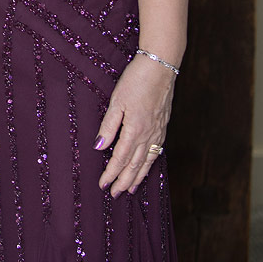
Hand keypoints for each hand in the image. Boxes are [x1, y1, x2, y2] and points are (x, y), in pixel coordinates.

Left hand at [94, 53, 175, 196]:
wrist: (160, 67)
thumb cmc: (136, 81)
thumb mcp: (117, 101)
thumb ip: (109, 126)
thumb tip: (99, 147)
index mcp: (135, 130)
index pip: (121, 158)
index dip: (111, 173)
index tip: (103, 184)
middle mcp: (148, 135)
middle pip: (135, 165)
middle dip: (124, 181)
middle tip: (115, 194)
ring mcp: (158, 131)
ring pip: (147, 160)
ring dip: (138, 176)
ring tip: (131, 188)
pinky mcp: (163, 126)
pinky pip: (156, 151)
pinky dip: (150, 163)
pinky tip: (147, 166)